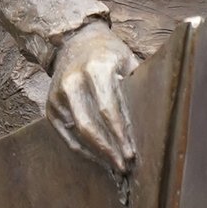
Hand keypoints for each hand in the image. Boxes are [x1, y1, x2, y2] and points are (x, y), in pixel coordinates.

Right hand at [47, 18, 138, 174]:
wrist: (76, 41)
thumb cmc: (109, 53)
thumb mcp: (127, 59)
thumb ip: (137, 84)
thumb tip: (156, 116)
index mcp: (95, 68)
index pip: (107, 108)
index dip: (120, 134)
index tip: (132, 154)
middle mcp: (72, 81)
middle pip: (89, 126)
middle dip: (108, 150)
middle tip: (124, 166)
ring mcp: (58, 96)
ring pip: (77, 134)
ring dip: (97, 154)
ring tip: (115, 166)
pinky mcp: (50, 108)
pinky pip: (66, 137)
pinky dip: (83, 151)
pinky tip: (99, 159)